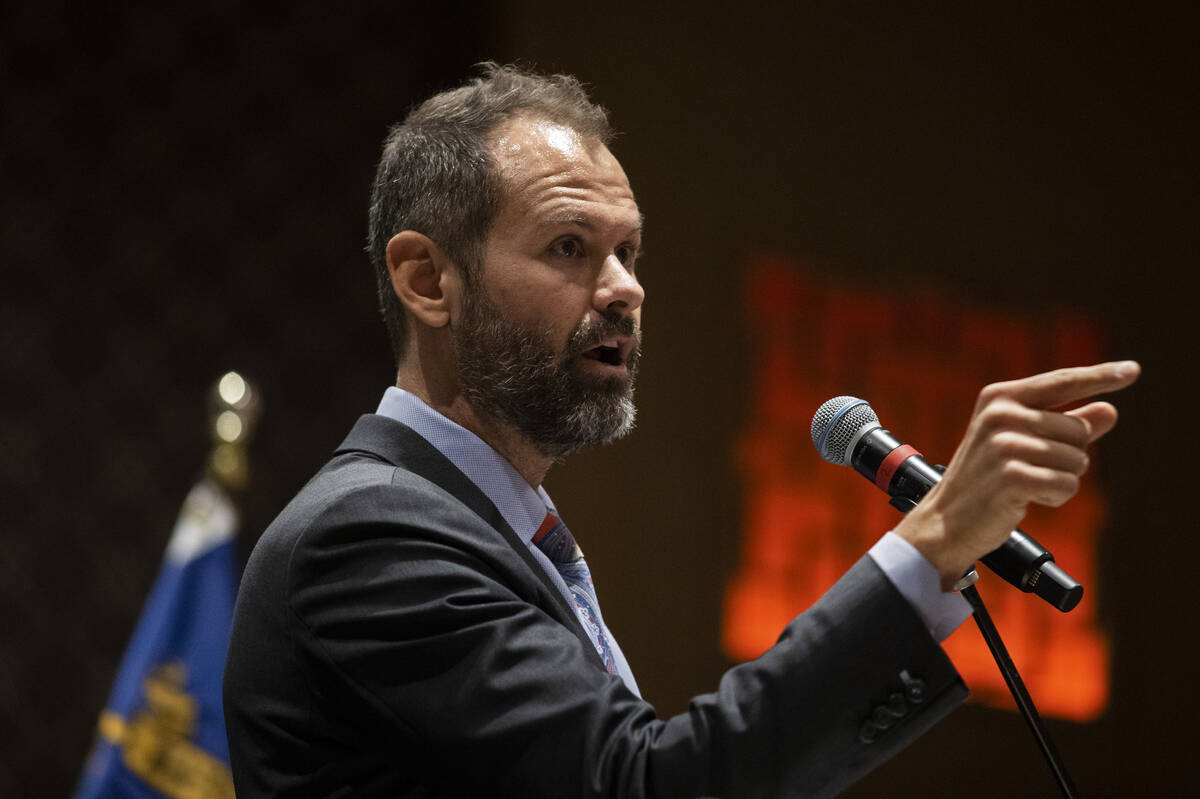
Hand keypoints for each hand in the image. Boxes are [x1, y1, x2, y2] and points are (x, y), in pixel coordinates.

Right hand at [895, 360, 1140, 589]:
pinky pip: (1067, 484)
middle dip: (1068, 455)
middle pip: (1078, 429)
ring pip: (1077, 460)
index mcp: (1000, 398)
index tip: (1133, 370)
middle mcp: (1001, 415)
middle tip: (1029, 469)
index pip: (1062, 382)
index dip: (1100, 376)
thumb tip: (1109, 410)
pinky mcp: (1012, 476)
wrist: (946, 519)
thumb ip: (1065, 424)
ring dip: (1061, 479)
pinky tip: (1025, 499)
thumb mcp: (1021, 443)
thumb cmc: (986, 478)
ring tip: (1025, 485)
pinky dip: (1055, 496)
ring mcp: (1004, 445)